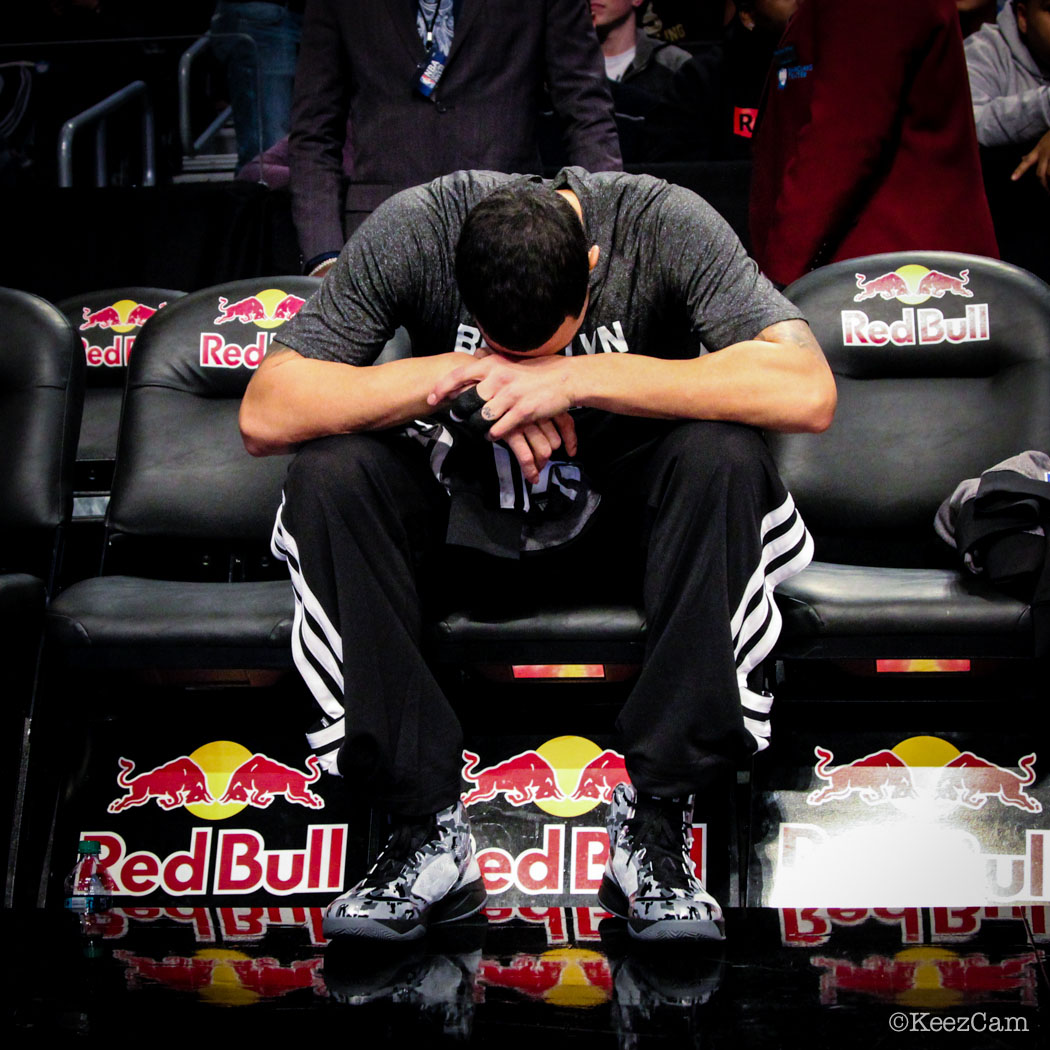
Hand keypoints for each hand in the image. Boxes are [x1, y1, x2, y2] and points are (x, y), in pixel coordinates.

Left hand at [428, 352, 578, 481]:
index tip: (432, 398)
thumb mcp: (511, 362)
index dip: (442, 388)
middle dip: (460, 412)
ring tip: (478, 428)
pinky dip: (493, 434)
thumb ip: (492, 364)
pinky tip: (494, 434)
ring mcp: (511, 396)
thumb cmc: (539, 371)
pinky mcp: (523, 412)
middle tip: (458, 417)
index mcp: (494, 365)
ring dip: (477, 426)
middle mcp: (499, 379)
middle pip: (467, 401)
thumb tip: (474, 359)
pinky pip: (499, 429)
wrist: (566, 379)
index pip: (459, 375)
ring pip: (481, 418)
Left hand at [1012, 129, 1049, 191]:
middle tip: (1047, 192)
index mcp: (1039, 150)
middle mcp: (1046, 152)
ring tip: (1049, 189)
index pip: (1027, 161)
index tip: (1012, 179)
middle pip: (1042, 172)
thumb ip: (1032, 153)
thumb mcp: (1042, 142)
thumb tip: (1022, 158)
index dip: (1020, 170)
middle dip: (1044, 183)